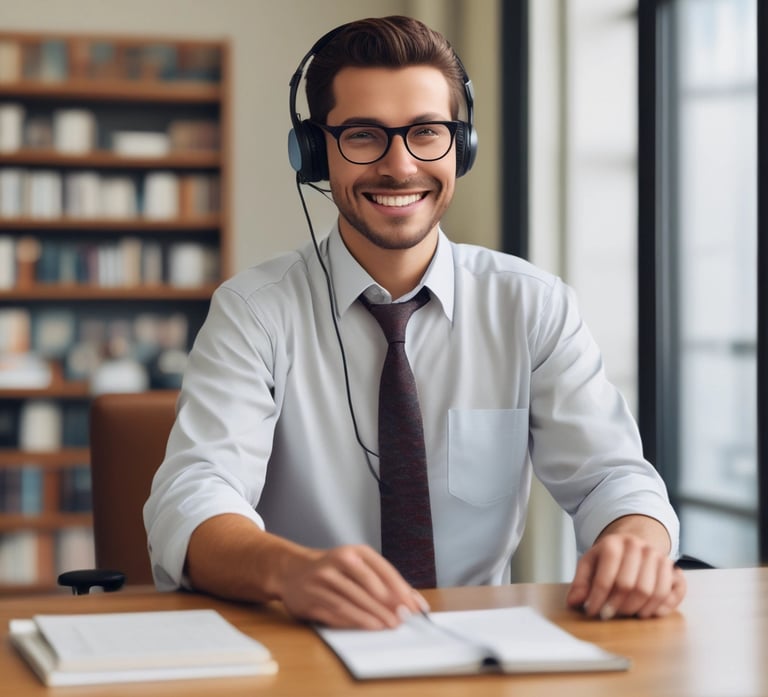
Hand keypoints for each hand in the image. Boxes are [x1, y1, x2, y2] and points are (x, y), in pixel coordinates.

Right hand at [278, 544, 428, 629]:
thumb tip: (413, 600)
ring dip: (372, 614)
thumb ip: (382, 580)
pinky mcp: (311, 598)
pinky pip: (335, 611)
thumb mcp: (357, 565)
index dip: (399, 588)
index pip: (381, 568)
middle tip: (403, 618)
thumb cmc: (333, 569)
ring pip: (351, 599)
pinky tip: (368, 626)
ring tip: (389, 625)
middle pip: (367, 585)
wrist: (292, 571)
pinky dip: (354, 621)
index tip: (413, 604)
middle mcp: (337, 562)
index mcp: (353, 551)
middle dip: (387, 604)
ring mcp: (322, 580)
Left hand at [566, 532, 685, 619]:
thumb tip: (574, 602)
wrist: (631, 544)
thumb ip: (580, 583)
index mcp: (613, 543)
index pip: (606, 578)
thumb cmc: (608, 558)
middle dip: (618, 607)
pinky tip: (648, 613)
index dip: (598, 599)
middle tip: (609, 615)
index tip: (593, 612)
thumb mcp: (589, 564)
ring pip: (652, 592)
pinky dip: (662, 607)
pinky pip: (673, 592)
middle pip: (630, 586)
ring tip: (626, 614)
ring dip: (638, 609)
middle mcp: (638, 547)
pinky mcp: (673, 568)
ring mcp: (658, 556)